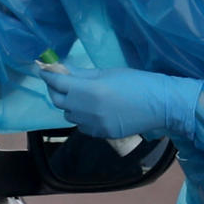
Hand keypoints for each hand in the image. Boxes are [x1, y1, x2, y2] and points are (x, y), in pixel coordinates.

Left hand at [37, 66, 202, 138]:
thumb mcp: (109, 72)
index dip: (48, 75)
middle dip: (55, 90)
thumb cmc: (138, 82)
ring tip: (78, 95)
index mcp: (90, 90)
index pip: (59, 82)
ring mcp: (94, 124)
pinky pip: (81, 125)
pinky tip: (90, 109)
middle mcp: (88, 109)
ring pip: (68, 115)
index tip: (43, 69)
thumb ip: (83, 73)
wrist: (161, 105)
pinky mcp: (101, 134)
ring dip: (68, 104)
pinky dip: (80, 117)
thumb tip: (62, 69)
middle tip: (57, 81)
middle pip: (58, 101)